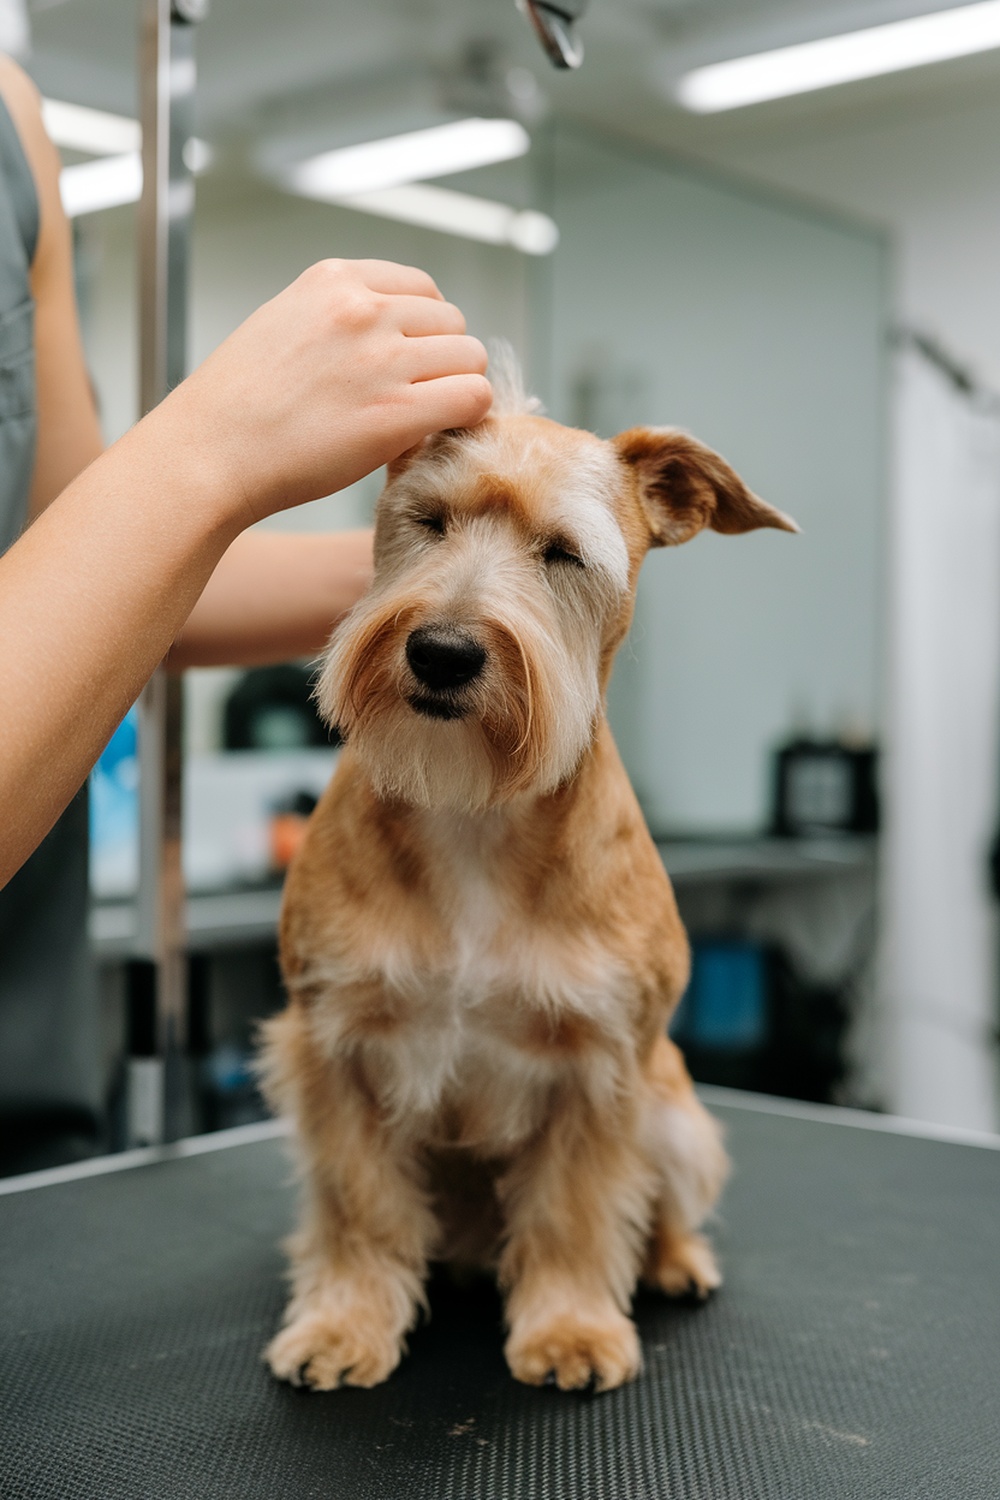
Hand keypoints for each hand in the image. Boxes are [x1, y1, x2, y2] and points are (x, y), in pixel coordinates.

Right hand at [157, 258, 491, 526]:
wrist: (209, 454)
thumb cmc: (237, 407)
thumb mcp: (282, 325)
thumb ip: (337, 319)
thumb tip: (391, 336)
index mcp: (334, 281)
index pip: (420, 286)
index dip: (424, 329)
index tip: (410, 361)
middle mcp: (363, 309)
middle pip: (452, 321)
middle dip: (442, 360)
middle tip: (416, 398)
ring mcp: (383, 359)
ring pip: (470, 357)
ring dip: (458, 388)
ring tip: (425, 419)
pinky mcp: (397, 412)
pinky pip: (473, 398)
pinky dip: (469, 416)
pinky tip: (441, 433)